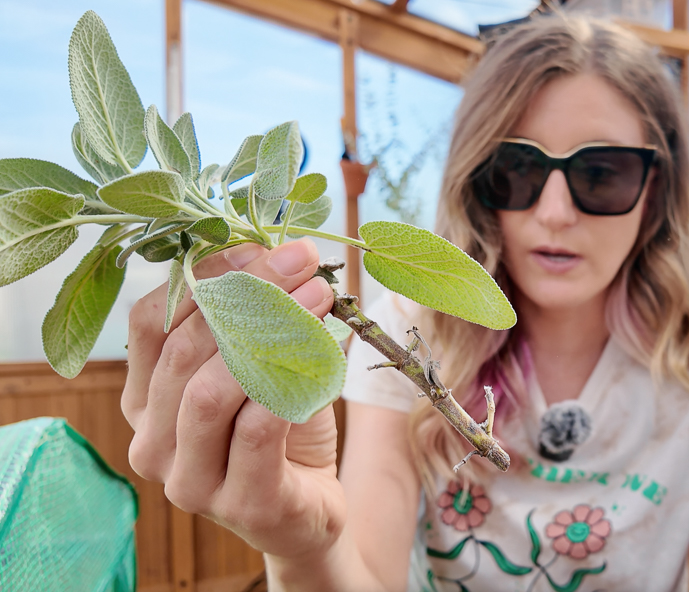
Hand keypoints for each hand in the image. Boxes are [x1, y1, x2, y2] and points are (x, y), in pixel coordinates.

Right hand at [121, 238, 346, 558]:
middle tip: (301, 260)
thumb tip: (270, 248)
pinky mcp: (240, 503)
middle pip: (185, 349)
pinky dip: (292, 382)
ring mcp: (188, 480)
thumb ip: (248, 316)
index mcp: (142, 399)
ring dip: (272, 332)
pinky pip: (258, 429)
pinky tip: (324, 350)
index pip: (149, 322)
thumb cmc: (277, 429)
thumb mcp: (256, 363)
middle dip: (248, 293)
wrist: (307, 507)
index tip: (258, 245)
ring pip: (211, 392)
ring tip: (321, 296)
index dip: (202, 276)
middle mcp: (150, 440)